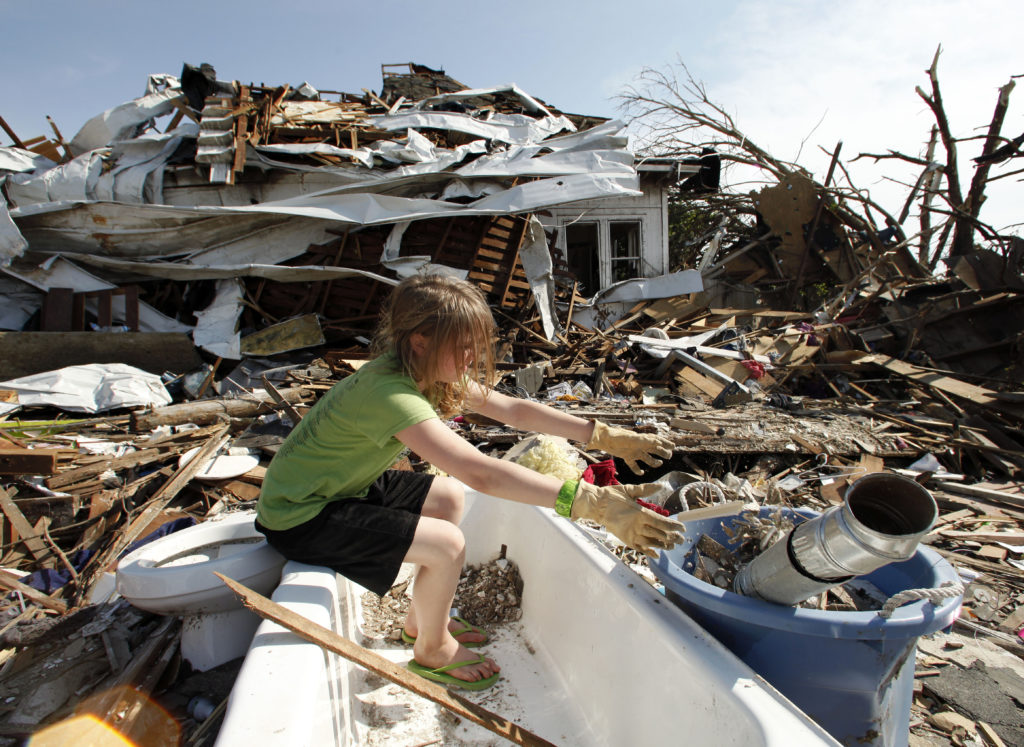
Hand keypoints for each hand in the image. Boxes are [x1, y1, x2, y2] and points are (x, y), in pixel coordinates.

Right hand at [570, 481, 684, 558]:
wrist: (596, 506)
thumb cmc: (613, 496)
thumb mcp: (630, 490)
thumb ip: (646, 489)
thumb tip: (661, 486)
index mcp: (641, 513)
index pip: (663, 523)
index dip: (675, 527)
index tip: (682, 528)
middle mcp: (638, 526)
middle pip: (661, 535)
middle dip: (673, 538)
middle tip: (681, 540)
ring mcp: (632, 535)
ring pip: (653, 544)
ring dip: (664, 546)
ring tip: (672, 546)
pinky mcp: (626, 540)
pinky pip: (640, 549)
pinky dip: (649, 552)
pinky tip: (656, 554)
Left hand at [586, 420, 674, 474]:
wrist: (605, 439)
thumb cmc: (619, 436)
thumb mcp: (633, 438)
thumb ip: (644, 441)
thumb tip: (657, 442)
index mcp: (642, 439)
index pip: (657, 440)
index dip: (665, 443)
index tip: (673, 447)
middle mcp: (639, 445)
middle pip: (653, 449)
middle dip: (662, 452)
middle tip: (668, 456)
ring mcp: (633, 451)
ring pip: (646, 457)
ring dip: (652, 461)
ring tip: (658, 464)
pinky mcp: (626, 457)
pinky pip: (634, 464)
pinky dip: (637, 469)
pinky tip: (641, 473)